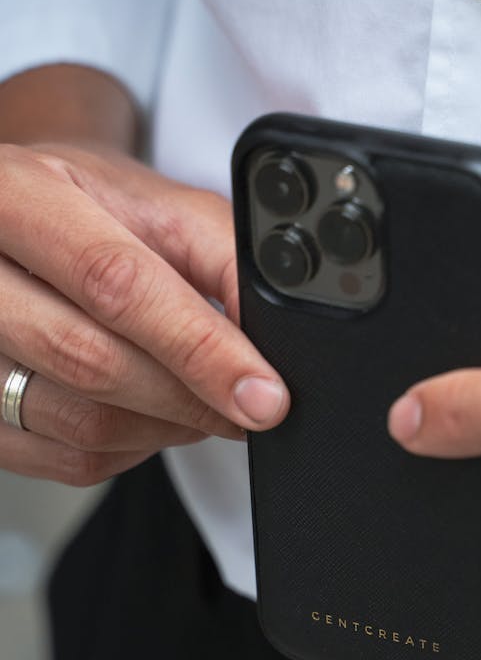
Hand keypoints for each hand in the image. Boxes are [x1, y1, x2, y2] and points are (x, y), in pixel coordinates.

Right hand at [0, 142, 288, 484]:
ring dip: (166, 429)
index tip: (261, 395)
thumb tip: (276, 335)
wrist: (22, 227)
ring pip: (81, 424)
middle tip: (249, 405)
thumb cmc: (90, 211)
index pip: (114, 284)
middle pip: (92, 362)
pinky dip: (131, 450)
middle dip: (192, 399)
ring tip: (199, 400)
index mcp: (18, 199)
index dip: (199, 349)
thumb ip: (224, 256)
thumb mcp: (159, 205)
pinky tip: (149, 414)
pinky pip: (67, 459)